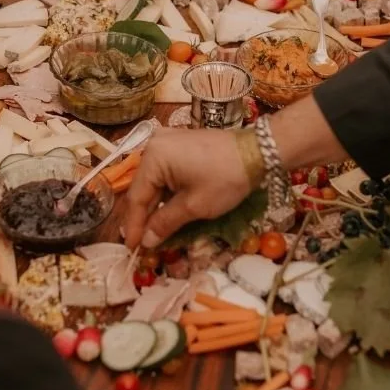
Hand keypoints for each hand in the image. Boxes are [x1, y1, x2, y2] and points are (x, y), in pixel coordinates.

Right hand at [124, 128, 251, 248]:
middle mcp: (154, 144)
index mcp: (153, 157)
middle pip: (144, 187)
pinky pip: (165, 171)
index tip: (131, 248)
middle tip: (140, 242)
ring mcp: (167, 142)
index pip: (137, 197)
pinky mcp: (179, 144)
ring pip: (155, 180)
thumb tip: (146, 241)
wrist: (258, 151)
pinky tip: (166, 209)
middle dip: (144, 216)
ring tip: (151, 230)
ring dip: (155, 205)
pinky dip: (166, 191)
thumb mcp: (194, 206)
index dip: (133, 226)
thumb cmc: (225, 178)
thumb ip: (165, 223)